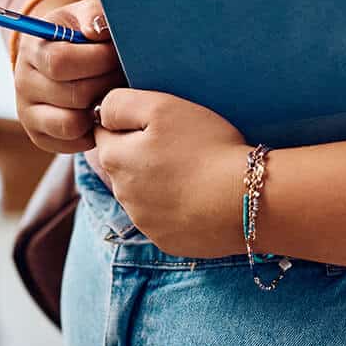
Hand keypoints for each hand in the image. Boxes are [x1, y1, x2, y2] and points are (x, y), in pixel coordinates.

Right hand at [8, 0, 124, 154]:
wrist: (64, 57)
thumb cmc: (80, 34)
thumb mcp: (86, 14)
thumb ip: (94, 14)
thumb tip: (97, 31)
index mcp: (32, 48)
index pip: (61, 61)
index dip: (97, 59)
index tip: (116, 52)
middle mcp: (23, 82)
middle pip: (73, 94)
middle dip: (106, 84)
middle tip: (122, 74)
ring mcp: (28, 112)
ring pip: (72, 123)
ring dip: (100, 109)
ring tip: (112, 92)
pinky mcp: (40, 136)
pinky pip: (74, 143)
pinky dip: (94, 130)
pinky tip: (101, 110)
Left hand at [93, 89, 246, 258]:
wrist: (245, 199)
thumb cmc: (205, 146)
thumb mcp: (160, 106)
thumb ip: (120, 104)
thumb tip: (100, 113)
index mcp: (114, 159)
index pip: (105, 132)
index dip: (130, 122)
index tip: (158, 121)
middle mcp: (121, 195)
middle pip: (123, 164)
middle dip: (142, 153)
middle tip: (181, 143)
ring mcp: (144, 222)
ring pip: (143, 192)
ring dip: (158, 181)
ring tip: (194, 170)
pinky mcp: (167, 241)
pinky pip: (164, 218)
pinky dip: (176, 206)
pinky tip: (200, 196)